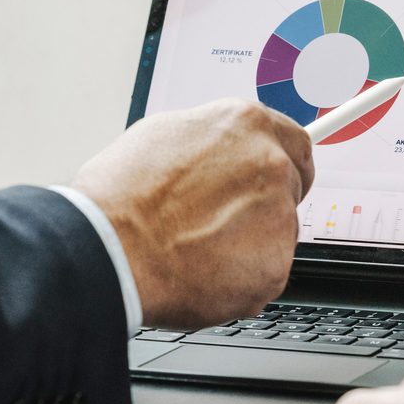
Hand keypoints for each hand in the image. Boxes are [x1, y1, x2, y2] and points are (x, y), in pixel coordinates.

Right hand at [72, 99, 314, 329]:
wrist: (110, 248)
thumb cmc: (120, 196)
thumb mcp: (162, 136)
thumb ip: (210, 143)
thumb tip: (218, 152)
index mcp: (245, 124)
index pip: (293, 142)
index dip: (280, 165)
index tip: (273, 179)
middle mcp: (270, 164)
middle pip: (290, 187)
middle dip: (265, 205)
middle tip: (225, 222)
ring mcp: (278, 216)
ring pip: (277, 234)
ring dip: (250, 243)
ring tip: (197, 249)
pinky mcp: (274, 266)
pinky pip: (265, 274)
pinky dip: (242, 279)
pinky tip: (203, 272)